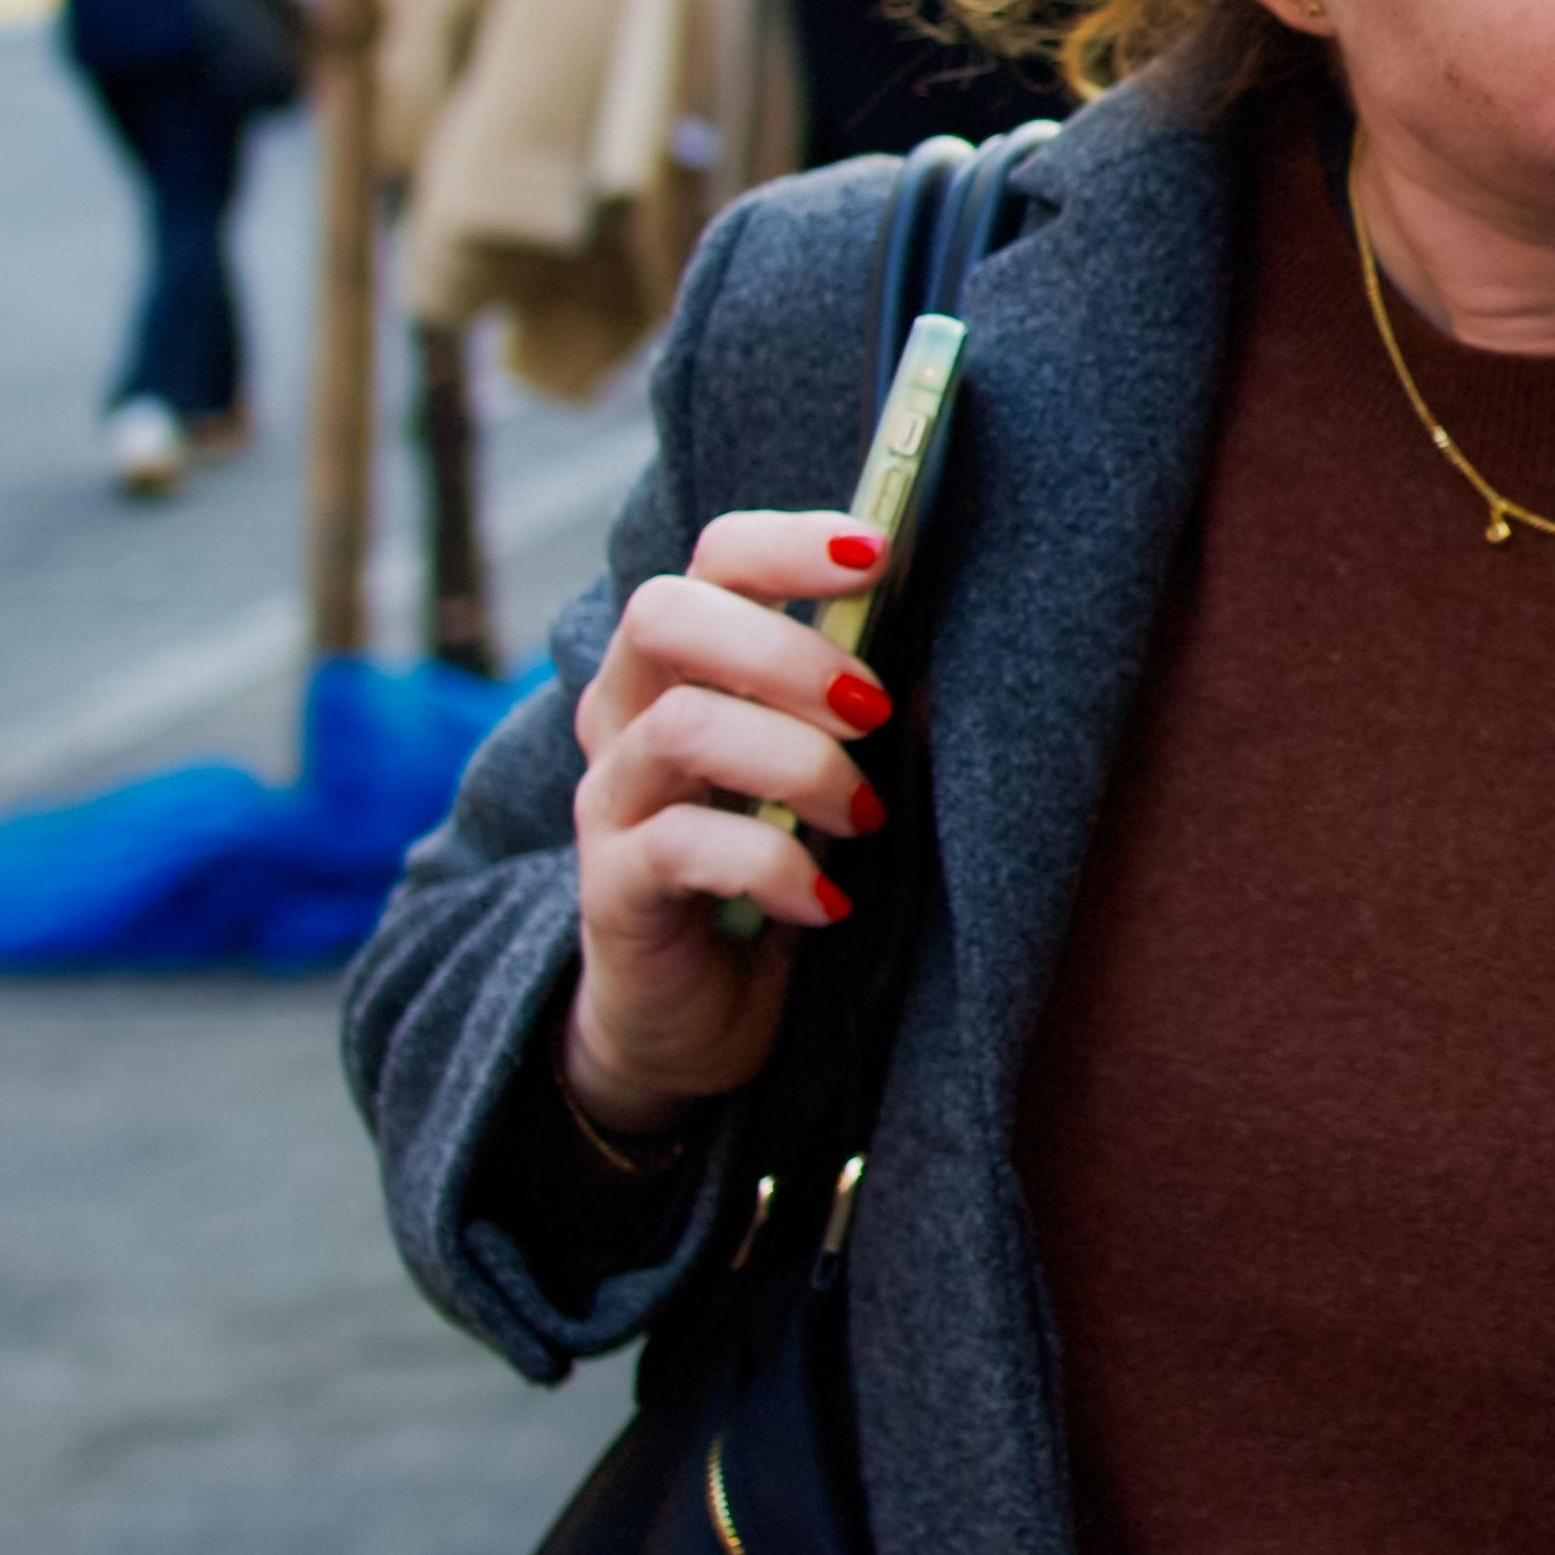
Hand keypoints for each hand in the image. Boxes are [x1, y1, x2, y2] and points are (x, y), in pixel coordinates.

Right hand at [555, 515, 892, 1132]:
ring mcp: (610, 801)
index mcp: (682, 665)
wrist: (700, 1011)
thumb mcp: (827, 775)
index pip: (710, 560)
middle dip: (783, 648)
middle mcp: (628, 716)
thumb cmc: (780, 863)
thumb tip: (944, 659)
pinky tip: (828, 901)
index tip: (879, 551)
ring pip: (681, 728)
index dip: (787, 543)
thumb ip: (860, 708)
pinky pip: (682, 847)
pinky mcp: (612, 889)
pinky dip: (774, 865)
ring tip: (864, 815)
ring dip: (798, 762)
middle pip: (664, 614)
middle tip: (874, 706)